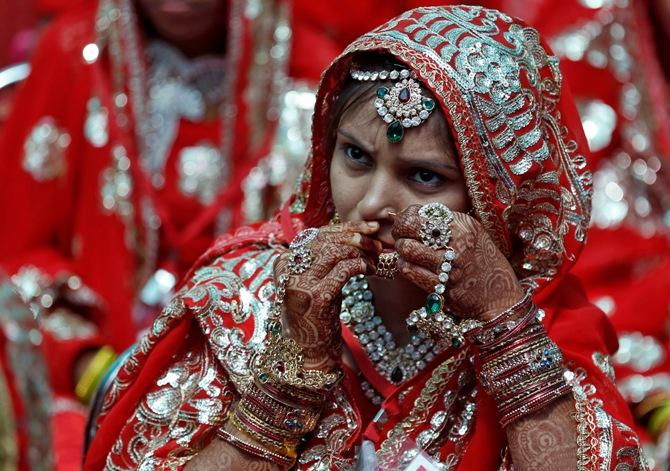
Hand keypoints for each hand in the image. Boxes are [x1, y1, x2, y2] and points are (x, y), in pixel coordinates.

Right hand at [273, 221, 380, 369]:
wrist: (310, 350)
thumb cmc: (317, 314)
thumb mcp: (316, 281)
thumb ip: (325, 259)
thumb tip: (355, 233)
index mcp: (284, 262)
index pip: (317, 235)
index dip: (345, 228)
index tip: (369, 228)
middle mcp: (287, 271)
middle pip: (325, 240)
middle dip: (356, 237)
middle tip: (376, 243)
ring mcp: (300, 284)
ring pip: (334, 251)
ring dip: (360, 251)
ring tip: (375, 258)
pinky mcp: (316, 298)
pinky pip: (343, 270)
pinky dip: (361, 265)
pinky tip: (371, 270)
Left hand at [392, 205, 523, 320]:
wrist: (500, 298)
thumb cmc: (482, 262)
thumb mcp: (472, 233)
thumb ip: (445, 224)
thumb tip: (411, 216)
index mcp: (463, 225)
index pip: (420, 212)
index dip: (406, 217)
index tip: (406, 224)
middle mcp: (457, 242)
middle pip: (410, 226)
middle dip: (399, 231)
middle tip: (401, 237)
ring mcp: (449, 265)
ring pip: (406, 248)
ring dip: (401, 251)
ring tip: (407, 253)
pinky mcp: (441, 286)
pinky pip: (409, 270)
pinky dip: (404, 266)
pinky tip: (410, 266)